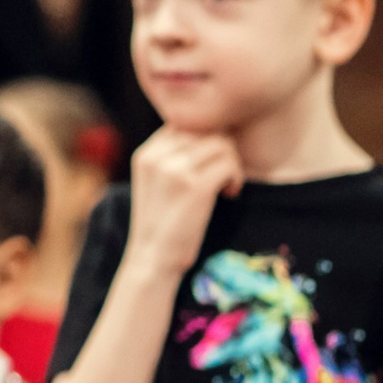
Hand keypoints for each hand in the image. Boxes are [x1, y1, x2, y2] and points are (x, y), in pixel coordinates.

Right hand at [125, 127, 242, 278]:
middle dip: (223, 150)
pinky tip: (229, 194)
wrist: (153, 258)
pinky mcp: (194, 187)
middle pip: (206, 130)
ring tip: (226, 185)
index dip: (207, 139)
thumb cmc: (163, 223)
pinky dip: (236, 178)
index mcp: (146, 153)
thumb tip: (212, 133)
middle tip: (224, 175)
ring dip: (232, 164)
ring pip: (221, 144)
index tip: (211, 164)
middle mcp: (156, 156)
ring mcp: (174, 170)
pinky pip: (229, 164)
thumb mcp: (158, 183)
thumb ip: (173, 157)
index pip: (186, 123)